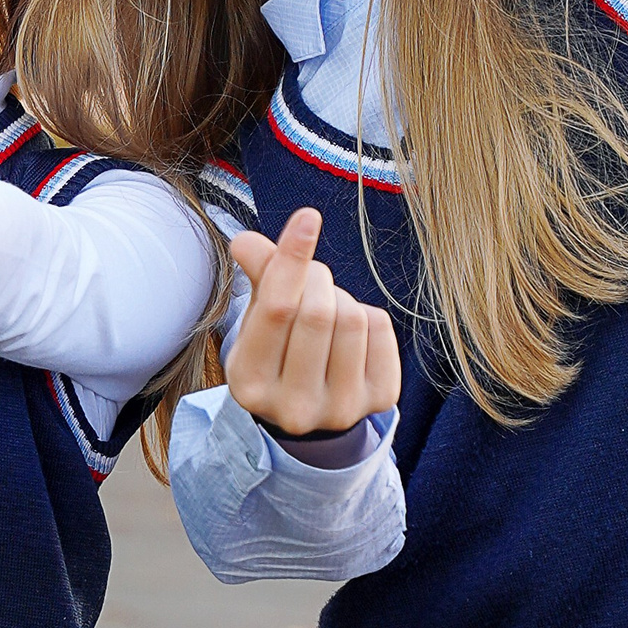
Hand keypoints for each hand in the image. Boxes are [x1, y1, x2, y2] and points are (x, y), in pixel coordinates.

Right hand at [224, 208, 401, 437]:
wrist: (310, 404)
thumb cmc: (277, 350)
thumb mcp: (256, 318)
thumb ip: (257, 276)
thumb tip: (246, 241)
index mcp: (250, 384)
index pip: (275, 309)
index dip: (292, 258)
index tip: (307, 218)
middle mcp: (294, 407)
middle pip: (317, 312)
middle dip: (317, 277)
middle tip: (312, 277)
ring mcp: (340, 410)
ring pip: (353, 319)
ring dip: (341, 297)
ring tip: (328, 308)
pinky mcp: (380, 401)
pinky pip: (382, 329)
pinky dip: (368, 315)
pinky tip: (351, 331)